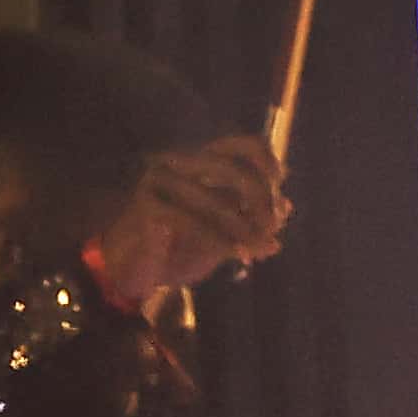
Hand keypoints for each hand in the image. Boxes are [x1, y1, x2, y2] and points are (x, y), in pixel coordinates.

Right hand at [83, 135, 289, 308]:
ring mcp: (159, 181)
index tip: (280, 199)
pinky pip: (194, 223)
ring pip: (218, 201)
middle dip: (262, 202)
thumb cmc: (178, 249)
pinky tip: (239, 257)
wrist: (130, 272)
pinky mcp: (145, 206)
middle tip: (272, 229)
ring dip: (247, 230)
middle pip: (235, 169)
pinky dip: (222, 242)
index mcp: (200, 161)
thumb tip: (287, 207)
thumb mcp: (222, 233)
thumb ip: (249, 218)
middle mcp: (180, 162)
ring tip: (262, 250)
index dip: (270, 167)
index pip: (244, 145)